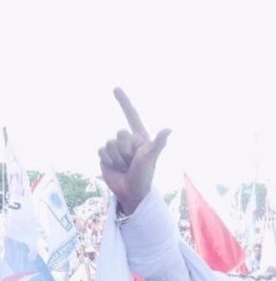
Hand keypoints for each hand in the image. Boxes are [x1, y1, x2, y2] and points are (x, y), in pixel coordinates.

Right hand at [98, 88, 170, 213]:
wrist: (131, 192)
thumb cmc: (145, 175)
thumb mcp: (151, 158)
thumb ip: (158, 143)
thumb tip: (169, 129)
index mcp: (140, 137)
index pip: (132, 115)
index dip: (124, 102)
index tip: (115, 88)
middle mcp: (127, 140)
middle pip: (120, 134)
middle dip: (126, 150)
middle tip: (132, 162)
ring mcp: (115, 148)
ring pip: (109, 143)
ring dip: (117, 157)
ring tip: (125, 166)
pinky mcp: (105, 156)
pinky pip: (101, 150)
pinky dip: (108, 160)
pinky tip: (114, 167)